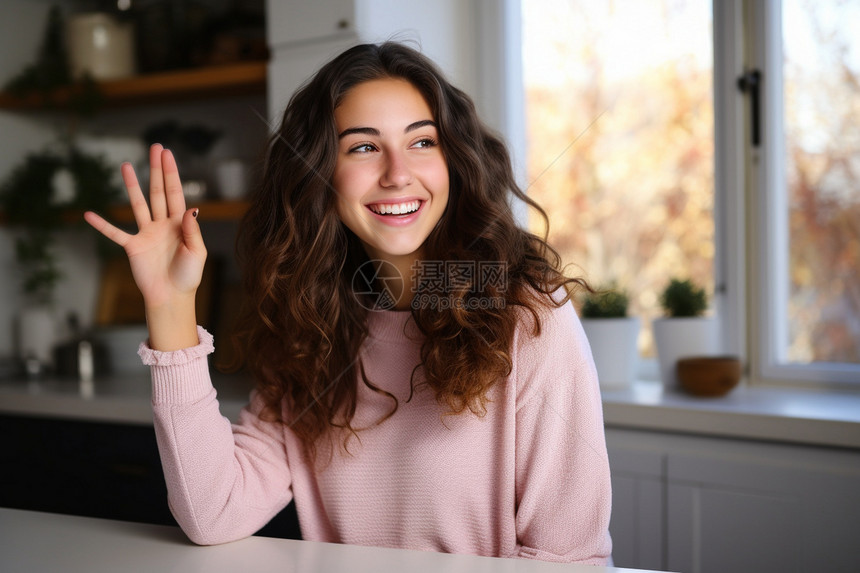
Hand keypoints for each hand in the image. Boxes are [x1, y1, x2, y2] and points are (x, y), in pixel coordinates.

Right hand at [84, 144, 206, 349]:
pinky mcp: (133, 247)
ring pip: (137, 204)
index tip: (167, 154)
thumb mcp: (197, 252)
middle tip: (155, 147)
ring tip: (125, 165)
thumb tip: (191, 208)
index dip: (171, 173)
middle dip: (156, 170)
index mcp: (180, 224)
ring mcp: (146, 234)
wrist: (172, 297)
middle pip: (158, 192)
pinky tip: (89, 214)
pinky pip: (115, 233)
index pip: (175, 193)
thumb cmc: (188, 276)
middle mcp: (162, 224)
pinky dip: (102, 225)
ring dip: (132, 185)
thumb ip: (192, 230)